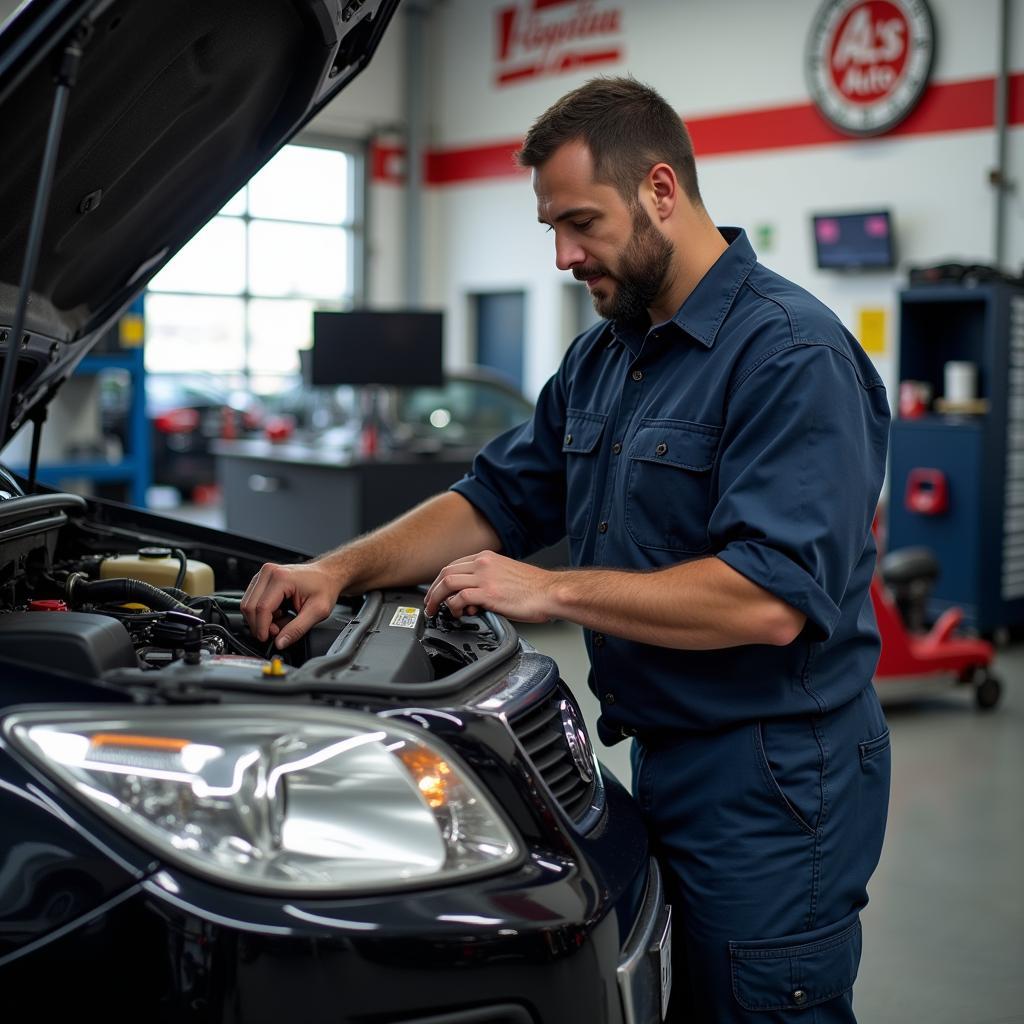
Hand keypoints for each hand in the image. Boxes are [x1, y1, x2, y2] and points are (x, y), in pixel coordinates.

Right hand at [241, 560, 343, 647]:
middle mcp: (269, 572)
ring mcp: (263, 575)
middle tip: (278, 631)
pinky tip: (279, 613)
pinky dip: (263, 613)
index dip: (262, 628)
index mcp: (281, 578)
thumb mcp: (318, 611)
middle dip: (261, 625)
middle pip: (250, 606)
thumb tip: (280, 643)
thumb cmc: (324, 588)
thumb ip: (297, 629)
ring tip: (282, 620)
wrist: (327, 575)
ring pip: (248, 605)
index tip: (268, 639)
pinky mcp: (261, 580)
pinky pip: (253, 601)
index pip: (261, 608)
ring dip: (261, 619)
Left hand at [424, 550, 554, 622]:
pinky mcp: (488, 593)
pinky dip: (454, 607)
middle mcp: (484, 564)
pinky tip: (458, 614)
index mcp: (488, 558)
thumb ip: (489, 580)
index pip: (454, 565)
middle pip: (446, 572)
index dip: (441, 580)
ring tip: (435, 611)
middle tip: (430, 604)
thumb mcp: (507, 575)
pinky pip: (459, 598)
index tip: (438, 591)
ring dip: (436, 598)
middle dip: (433, 589)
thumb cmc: (535, 588)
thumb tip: (476, 596)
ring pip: (448, 583)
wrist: (550, 592)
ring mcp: (485, 578)